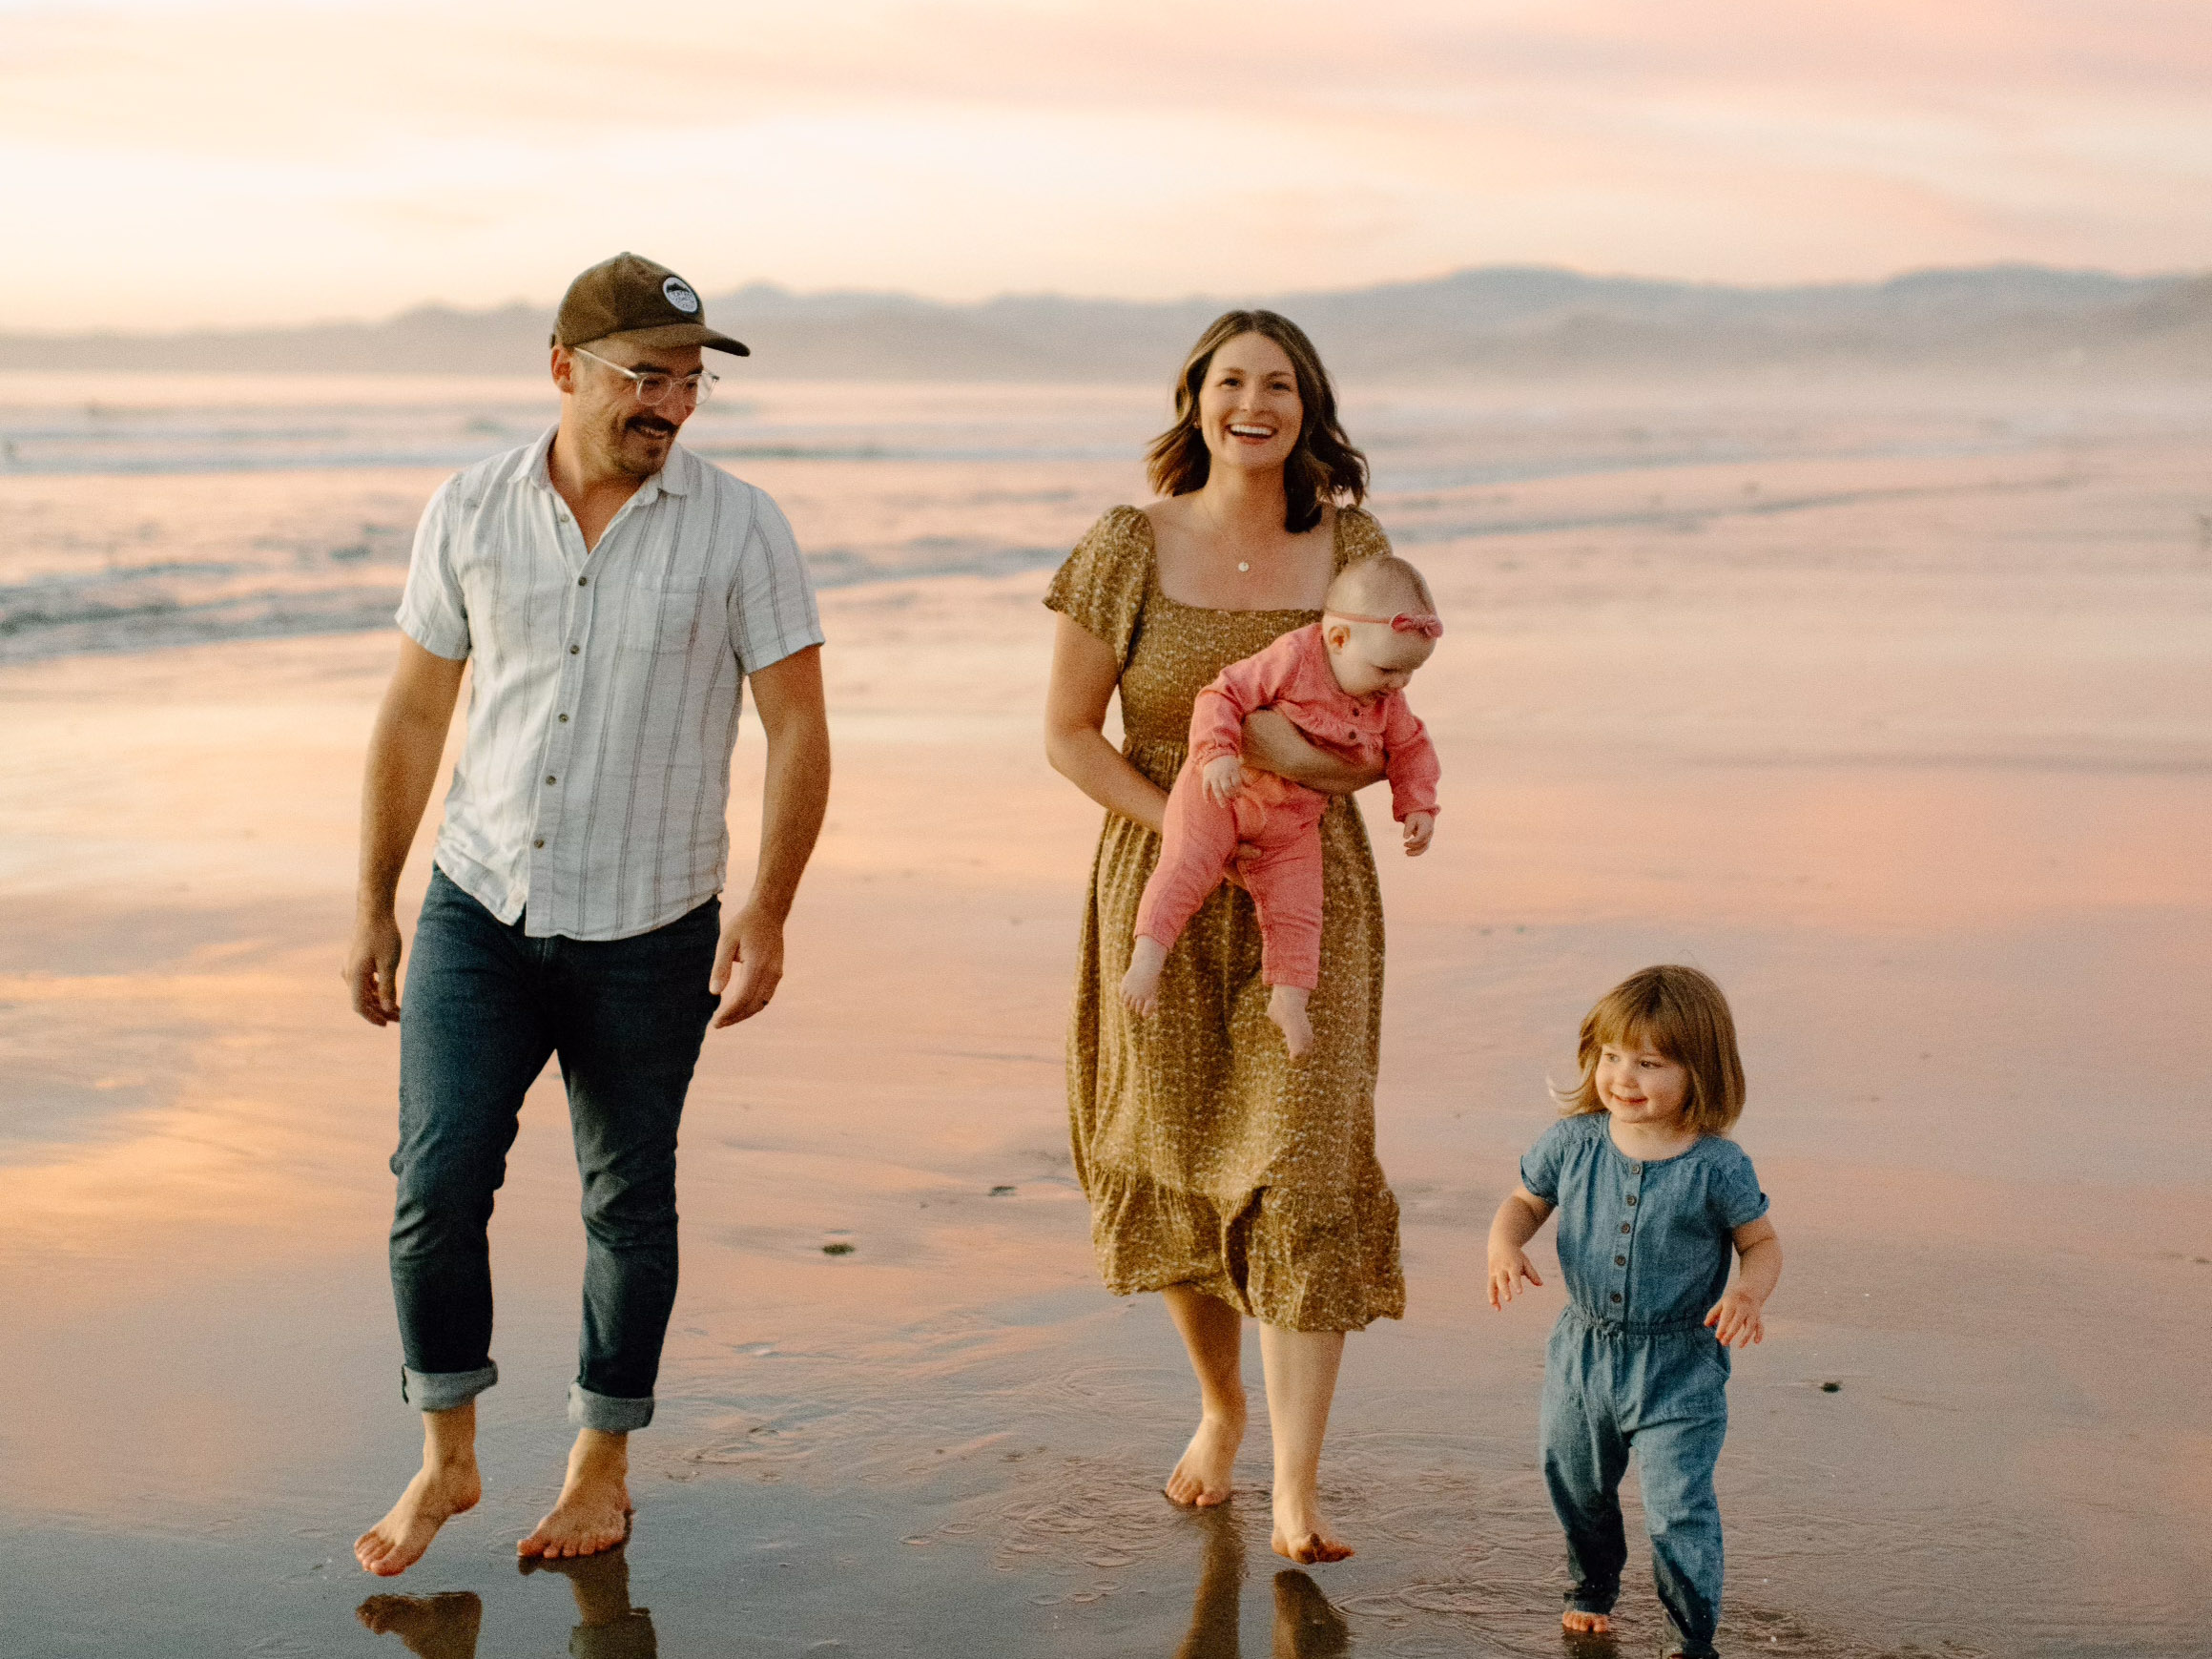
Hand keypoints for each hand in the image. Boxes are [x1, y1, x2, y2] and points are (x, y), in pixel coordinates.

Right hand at [343, 911, 403, 1026]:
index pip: (360, 1006)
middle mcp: (348, 973)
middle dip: (380, 1011)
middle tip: (400, 1018)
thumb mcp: (389, 963)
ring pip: (363, 992)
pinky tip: (388, 993)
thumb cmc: (383, 935)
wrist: (373, 911)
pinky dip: (375, 990)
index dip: (373, 1018)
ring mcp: (350, 967)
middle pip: (362, 1000)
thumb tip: (386, 1009)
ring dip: (378, 1001)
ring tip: (397, 1008)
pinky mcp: (355, 961)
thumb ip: (387, 987)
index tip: (387, 1025)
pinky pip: (363, 982)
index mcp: (354, 975)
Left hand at [709, 904, 785, 1028]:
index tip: (715, 1022)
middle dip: (735, 1018)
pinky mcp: (777, 973)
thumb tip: (714, 993)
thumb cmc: (744, 925)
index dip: (728, 1013)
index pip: (742, 999)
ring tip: (727, 1018)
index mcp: (756, 965)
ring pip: (761, 1003)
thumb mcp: (726, 941)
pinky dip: (753, 1005)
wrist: (768, 913)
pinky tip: (740, 1006)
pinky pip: (766, 996)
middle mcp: (770, 973)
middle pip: (753, 1005)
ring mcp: (776, 974)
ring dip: (745, 1014)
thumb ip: (721, 967)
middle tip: (718, 1024)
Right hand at [1202, 754, 1244, 804]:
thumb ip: (1243, 777)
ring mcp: (1214, 776)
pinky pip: (1205, 787)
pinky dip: (1206, 795)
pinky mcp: (1206, 777)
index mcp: (1232, 771)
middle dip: (1230, 795)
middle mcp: (1223, 774)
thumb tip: (1249, 787)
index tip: (1239, 796)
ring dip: (1220, 798)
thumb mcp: (1238, 767)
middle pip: (1227, 788)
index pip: (1237, 783)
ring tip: (1223, 806)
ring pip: (1216, 789)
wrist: (1215, 752)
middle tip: (1232, 800)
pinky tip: (1208, 802)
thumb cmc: (1229, 762)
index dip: (1239, 791)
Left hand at [1402, 812, 1434, 855]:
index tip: (1406, 842)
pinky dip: (1417, 852)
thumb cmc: (1415, 817)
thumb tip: (1405, 838)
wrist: (1423, 815)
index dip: (1415, 841)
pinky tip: (1408, 854)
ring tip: (1406, 853)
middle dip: (1413, 845)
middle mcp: (1430, 833)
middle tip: (1404, 844)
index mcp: (1426, 826)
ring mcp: (1429, 837)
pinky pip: (1423, 848)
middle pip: (1423, 842)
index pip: (1422, 836)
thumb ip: (1408, 828)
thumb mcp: (1410, 819)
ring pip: (1425, 847)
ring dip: (1416, 852)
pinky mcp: (1427, 841)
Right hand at [1487, 1247, 1542, 1310]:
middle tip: (1509, 1300)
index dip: (1516, 1284)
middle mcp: (1502, 1269)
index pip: (1514, 1275)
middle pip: (1502, 1281)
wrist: (1500, 1243)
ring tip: (1498, 1309)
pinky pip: (1490, 1287)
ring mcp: (1495, 1272)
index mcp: (1512, 1265)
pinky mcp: (1491, 1275)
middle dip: (1505, 1290)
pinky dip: (1492, 1297)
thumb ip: (1532, 1274)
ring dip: (1494, 1297)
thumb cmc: (1516, 1255)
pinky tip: (1496, 1307)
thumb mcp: (1525, 1262)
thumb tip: (1541, 1284)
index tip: (1520, 1292)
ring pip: (1493, 1285)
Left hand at [1704, 1288, 1765, 1347]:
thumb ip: (1713, 1313)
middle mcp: (1743, 1309)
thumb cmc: (1732, 1299)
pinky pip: (1760, 1326)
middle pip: (1737, 1323)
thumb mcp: (1722, 1303)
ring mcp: (1752, 1313)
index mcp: (1732, 1304)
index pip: (1727, 1317)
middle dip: (1731, 1334)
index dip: (1722, 1327)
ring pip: (1751, 1326)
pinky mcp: (1758, 1317)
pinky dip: (1760, 1334)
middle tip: (1724, 1343)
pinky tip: (1756, 1342)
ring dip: (1746, 1337)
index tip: (1717, 1337)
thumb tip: (1706, 1325)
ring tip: (1740, 1346)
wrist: (1750, 1289)